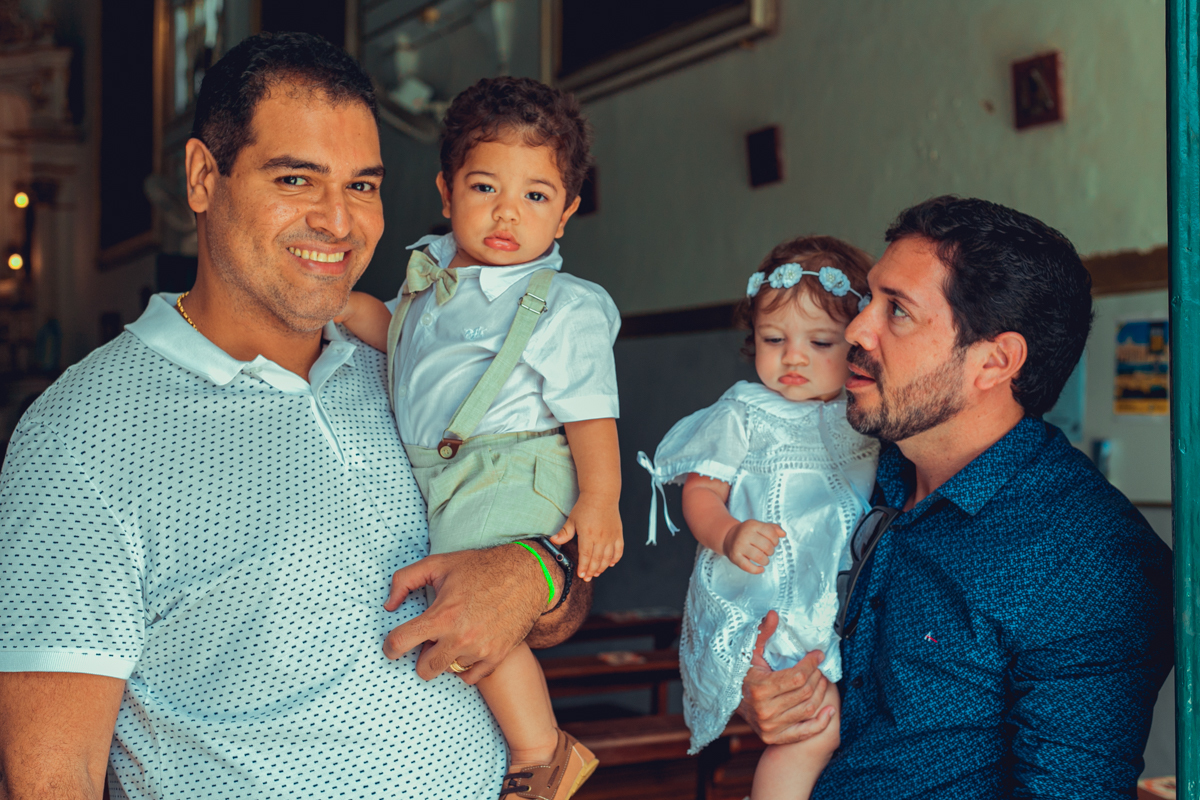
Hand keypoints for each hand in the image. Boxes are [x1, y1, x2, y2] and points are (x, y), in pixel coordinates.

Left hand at [381, 545, 545, 683]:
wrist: (527, 574)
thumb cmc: (480, 567)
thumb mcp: (438, 563)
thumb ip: (404, 580)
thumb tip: (389, 606)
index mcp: (442, 615)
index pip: (400, 643)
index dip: (390, 646)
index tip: (393, 646)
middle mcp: (461, 638)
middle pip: (424, 669)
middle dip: (421, 655)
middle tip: (431, 638)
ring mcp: (480, 651)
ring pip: (448, 671)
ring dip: (446, 656)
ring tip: (455, 634)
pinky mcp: (497, 657)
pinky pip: (469, 678)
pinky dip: (465, 665)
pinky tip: (468, 645)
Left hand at [550, 491, 622, 580]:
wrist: (601, 496)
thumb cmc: (585, 507)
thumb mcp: (572, 519)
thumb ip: (564, 533)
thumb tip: (552, 541)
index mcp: (588, 534)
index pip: (585, 556)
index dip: (583, 567)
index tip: (580, 575)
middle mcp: (601, 537)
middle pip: (597, 560)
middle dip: (591, 571)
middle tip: (587, 578)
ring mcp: (611, 536)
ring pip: (608, 558)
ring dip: (602, 567)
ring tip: (596, 573)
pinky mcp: (618, 534)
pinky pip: (619, 550)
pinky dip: (615, 559)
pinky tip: (611, 564)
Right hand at [723, 519, 785, 573]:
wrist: (728, 537)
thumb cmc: (749, 533)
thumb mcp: (759, 526)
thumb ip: (773, 528)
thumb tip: (783, 534)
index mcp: (752, 525)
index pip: (771, 533)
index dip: (776, 541)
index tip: (773, 543)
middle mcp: (745, 534)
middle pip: (767, 546)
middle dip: (770, 551)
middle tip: (767, 552)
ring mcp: (739, 546)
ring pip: (759, 557)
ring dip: (765, 561)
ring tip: (764, 560)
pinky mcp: (734, 557)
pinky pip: (748, 567)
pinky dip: (757, 570)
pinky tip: (760, 569)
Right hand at [736, 611, 835, 744]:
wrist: (730, 700)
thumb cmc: (742, 672)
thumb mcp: (749, 651)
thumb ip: (763, 633)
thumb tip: (774, 614)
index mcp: (759, 688)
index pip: (797, 677)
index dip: (811, 664)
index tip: (817, 654)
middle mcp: (765, 710)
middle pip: (805, 692)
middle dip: (817, 676)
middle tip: (819, 666)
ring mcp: (770, 726)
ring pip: (808, 709)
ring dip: (821, 693)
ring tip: (821, 680)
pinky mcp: (774, 737)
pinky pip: (805, 732)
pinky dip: (821, 723)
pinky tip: (830, 710)